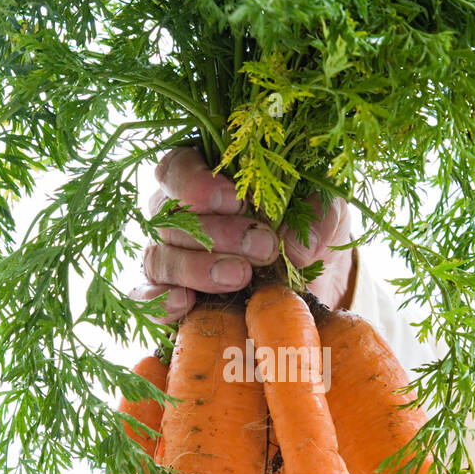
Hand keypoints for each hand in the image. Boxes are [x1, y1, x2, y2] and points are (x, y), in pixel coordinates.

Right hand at [134, 146, 355, 318]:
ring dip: (198, 268)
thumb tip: (295, 245)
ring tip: (241, 277)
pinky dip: (160, 302)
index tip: (238, 200)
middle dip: (216, 233)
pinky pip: (148, 298)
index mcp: (204, 176)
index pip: (176, 168)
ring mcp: (169, 256)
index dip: (197, 184)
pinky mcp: (170, 296)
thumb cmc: (309, 228)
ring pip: (159, 257)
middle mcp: (176, 215)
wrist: (312, 279)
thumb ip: (317, 217)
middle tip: (263, 247)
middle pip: (170, 218)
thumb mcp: (326, 212)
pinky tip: (185, 304)